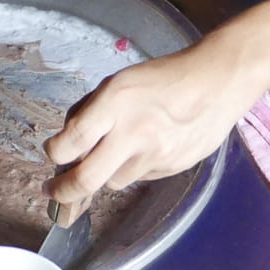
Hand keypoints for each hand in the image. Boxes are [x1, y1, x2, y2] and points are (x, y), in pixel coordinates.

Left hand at [43, 36, 261, 212]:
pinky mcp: (171, 168)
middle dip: (63, 192)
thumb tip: (69, 138)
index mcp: (115, 104)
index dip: (54, 154)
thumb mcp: (120, 81)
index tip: (52, 154)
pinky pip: (140, 178)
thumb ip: (91, 110)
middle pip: (86, 179)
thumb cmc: (164, 76)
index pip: (72, 141)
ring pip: (112, 182)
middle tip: (53, 193)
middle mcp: (132, 133)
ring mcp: (153, 155)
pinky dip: (133, 169)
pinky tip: (144, 150)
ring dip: (104, 175)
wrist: (217, 82)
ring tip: (113, 155)